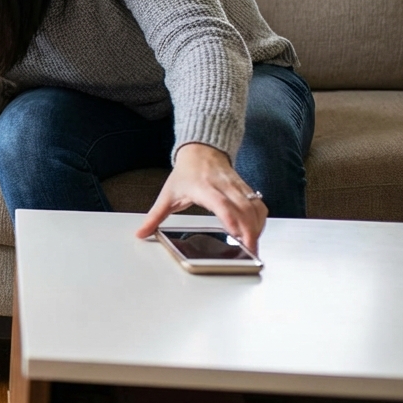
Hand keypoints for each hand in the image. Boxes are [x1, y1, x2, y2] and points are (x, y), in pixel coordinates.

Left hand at [135, 143, 267, 253]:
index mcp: (204, 188)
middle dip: (250, 231)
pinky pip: (259, 204)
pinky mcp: (246, 189)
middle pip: (244, 209)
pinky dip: (260, 219)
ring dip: (257, 227)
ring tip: (253, 245)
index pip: (222, 204)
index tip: (237, 236)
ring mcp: (238, 187)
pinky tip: (256, 232)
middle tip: (250, 251)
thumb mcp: (167, 195)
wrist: (201, 151)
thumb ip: (154, 217)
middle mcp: (224, 187)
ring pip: (255, 207)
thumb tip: (141, 233)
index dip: (232, 220)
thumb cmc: (186, 173)